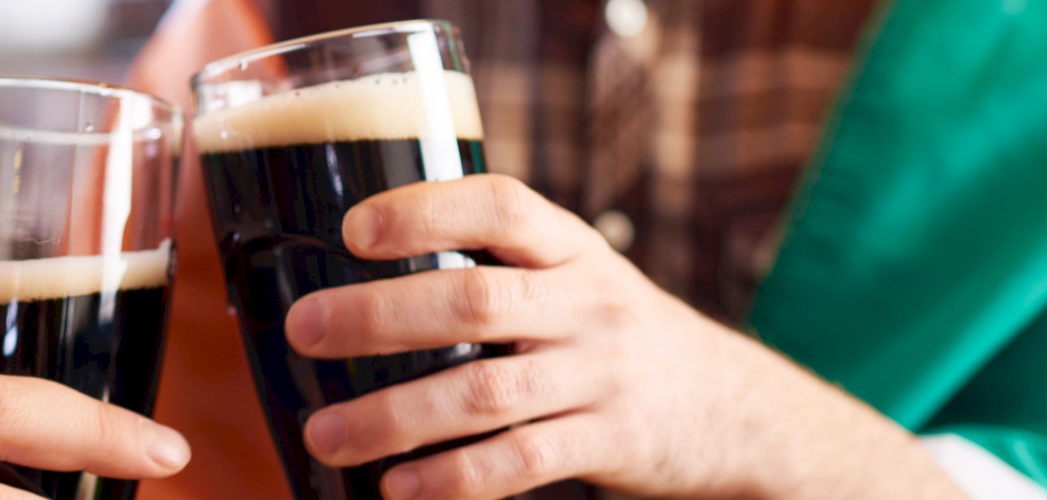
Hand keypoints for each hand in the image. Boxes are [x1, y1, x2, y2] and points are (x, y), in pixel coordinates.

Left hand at [285, 175, 963, 498]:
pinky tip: (399, 488)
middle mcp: (589, 303)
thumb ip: (501, 267)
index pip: (501, 206)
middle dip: (379, 316)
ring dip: (395, 416)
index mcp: (572, 249)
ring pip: (486, 393)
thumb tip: (363, 277)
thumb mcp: (578, 279)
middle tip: (305, 331)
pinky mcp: (616, 441)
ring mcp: (604, 374)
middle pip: (476, 300)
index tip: (353, 229)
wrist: (741, 411)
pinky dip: (456, 478)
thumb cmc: (619, 337)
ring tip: (325, 436)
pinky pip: (524, 461)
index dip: (426, 210)